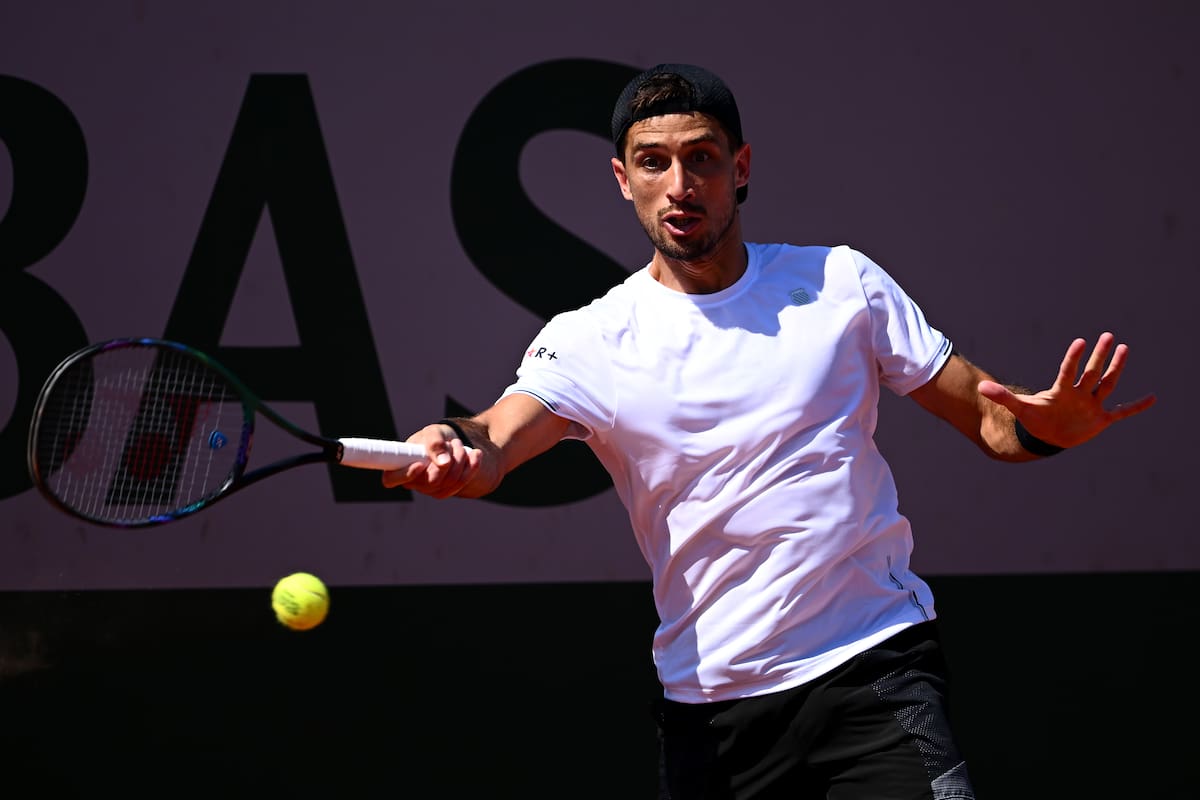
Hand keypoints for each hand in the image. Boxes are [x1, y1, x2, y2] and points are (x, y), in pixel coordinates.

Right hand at [381, 423, 482, 498]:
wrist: (452, 443)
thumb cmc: (435, 437)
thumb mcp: (434, 432)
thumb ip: (434, 442)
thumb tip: (442, 463)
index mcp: (400, 465)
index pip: (392, 479)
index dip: (404, 475)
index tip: (420, 464)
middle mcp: (412, 481)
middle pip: (430, 481)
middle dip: (448, 459)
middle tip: (453, 443)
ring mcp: (429, 489)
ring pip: (448, 482)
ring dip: (460, 460)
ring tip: (460, 445)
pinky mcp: (445, 491)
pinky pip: (460, 484)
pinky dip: (471, 467)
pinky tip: (476, 455)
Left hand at [977, 332, 1156, 448]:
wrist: (1046, 437)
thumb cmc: (1034, 419)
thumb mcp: (1019, 409)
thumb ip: (1002, 397)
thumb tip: (980, 388)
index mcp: (1060, 391)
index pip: (1068, 372)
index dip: (1072, 359)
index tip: (1080, 342)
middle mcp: (1079, 394)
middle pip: (1091, 372)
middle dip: (1099, 356)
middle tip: (1108, 336)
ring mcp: (1091, 405)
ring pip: (1106, 384)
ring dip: (1116, 369)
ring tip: (1124, 348)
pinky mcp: (1100, 419)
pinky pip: (1122, 412)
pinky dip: (1135, 407)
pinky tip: (1152, 398)